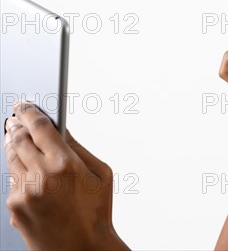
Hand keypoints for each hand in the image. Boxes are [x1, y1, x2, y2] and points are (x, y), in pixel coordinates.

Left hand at [3, 101, 127, 249]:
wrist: (82, 249)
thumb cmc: (96, 211)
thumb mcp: (101, 174)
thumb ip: (78, 147)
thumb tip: (61, 129)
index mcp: (65, 164)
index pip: (40, 127)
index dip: (30, 112)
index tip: (25, 105)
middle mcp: (40, 177)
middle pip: (19, 139)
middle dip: (17, 125)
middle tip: (16, 117)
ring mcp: (24, 193)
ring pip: (11, 158)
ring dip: (12, 145)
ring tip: (16, 137)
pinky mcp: (14, 207)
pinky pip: (12, 181)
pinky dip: (18, 171)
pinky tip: (27, 170)